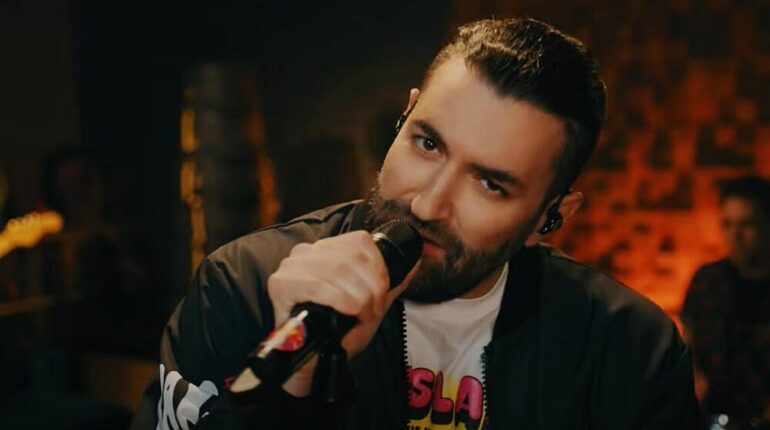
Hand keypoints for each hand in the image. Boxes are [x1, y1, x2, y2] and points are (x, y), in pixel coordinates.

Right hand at [267, 230, 417, 395]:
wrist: (314, 362)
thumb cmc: (339, 332)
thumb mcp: (371, 303)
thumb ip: (391, 281)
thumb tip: (415, 259)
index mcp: (326, 249)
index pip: (361, 241)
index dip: (380, 268)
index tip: (382, 295)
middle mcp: (306, 252)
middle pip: (352, 256)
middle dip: (372, 287)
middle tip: (373, 310)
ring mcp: (291, 266)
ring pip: (339, 269)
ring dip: (359, 297)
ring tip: (360, 315)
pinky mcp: (280, 284)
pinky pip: (319, 285)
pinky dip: (341, 300)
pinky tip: (346, 313)